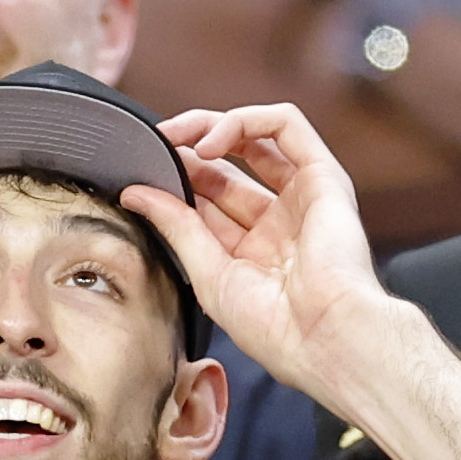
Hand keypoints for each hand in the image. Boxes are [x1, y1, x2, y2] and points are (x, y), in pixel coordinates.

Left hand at [125, 105, 407, 410]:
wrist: (325, 338)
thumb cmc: (277, 329)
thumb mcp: (209, 276)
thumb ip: (176, 227)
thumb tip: (135, 193)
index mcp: (252, 251)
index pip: (206, 201)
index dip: (174, 181)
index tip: (139, 174)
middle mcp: (279, 220)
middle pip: (226, 166)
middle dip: (187, 151)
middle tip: (155, 146)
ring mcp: (303, 196)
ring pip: (254, 136)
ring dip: (209, 127)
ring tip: (176, 136)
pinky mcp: (325, 175)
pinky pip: (286, 125)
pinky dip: (244, 121)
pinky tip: (212, 144)